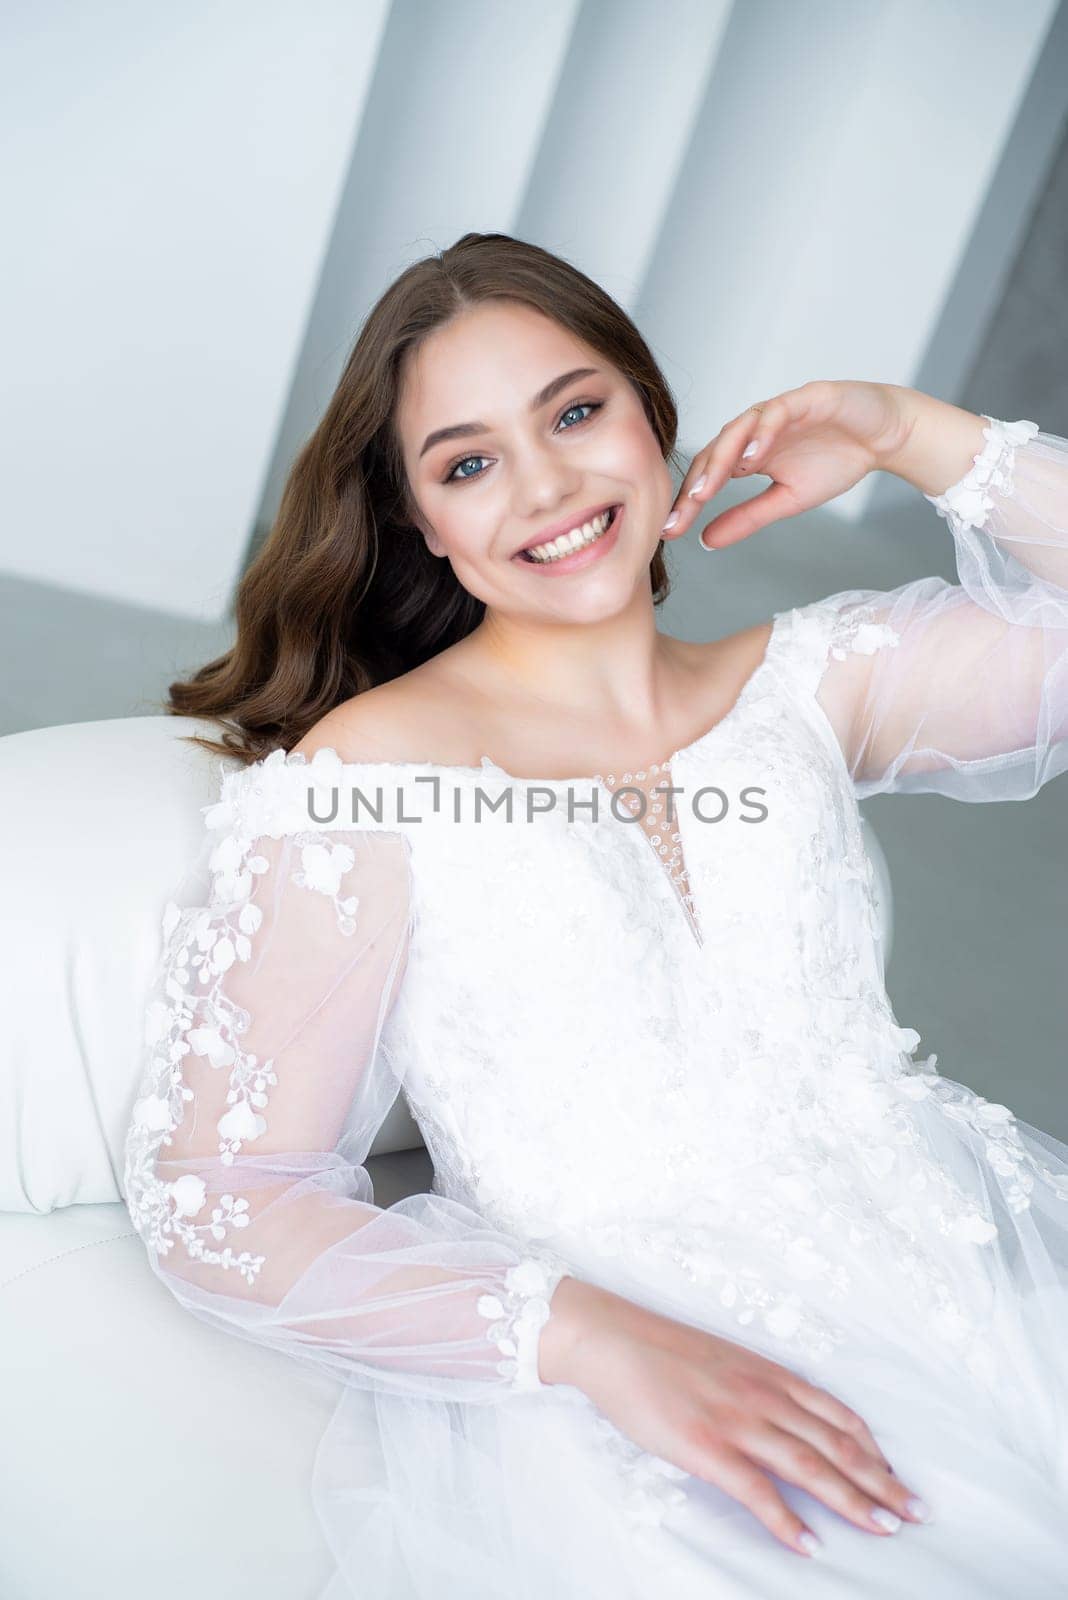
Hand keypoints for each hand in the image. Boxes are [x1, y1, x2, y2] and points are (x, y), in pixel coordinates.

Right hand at [541, 1278, 929, 1557]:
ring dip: (853, 1500)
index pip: (837, 1414)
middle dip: (881, 1481)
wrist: (611, 1339)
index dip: (872, 1448)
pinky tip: (809, 1544)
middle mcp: (763, 1396)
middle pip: (836, 1444)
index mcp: (768, 1373)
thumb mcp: (722, 1360)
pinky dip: (787, 1521)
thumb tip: (782, 1416)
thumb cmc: (660, 1350)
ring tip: (885, 1528)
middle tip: (915, 1511)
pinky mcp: (707, 1447)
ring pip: (810, 1466)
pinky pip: (757, 1491)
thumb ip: (756, 1386)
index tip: (897, 1473)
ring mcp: (737, 1421)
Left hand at [661, 379, 917, 550]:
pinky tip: (751, 457)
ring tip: (706, 490)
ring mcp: (779, 411)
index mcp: (748, 453)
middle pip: (715, 453)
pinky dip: (762, 433)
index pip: (709, 475)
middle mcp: (756, 430)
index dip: (689, 502)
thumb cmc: (837, 461)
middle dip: (696, 484)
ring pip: (739, 429)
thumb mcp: (787, 500)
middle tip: (681, 514)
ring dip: (721, 458)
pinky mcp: (807, 398)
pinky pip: (778, 413)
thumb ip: (747, 517)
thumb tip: (705, 541)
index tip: (670, 531)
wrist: (884, 436)